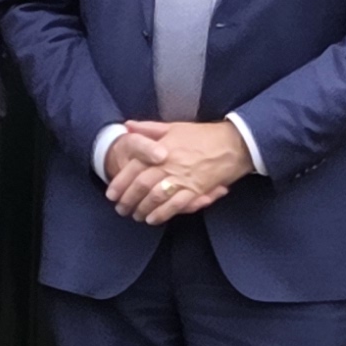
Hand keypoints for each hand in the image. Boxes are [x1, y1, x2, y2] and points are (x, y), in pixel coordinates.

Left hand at [104, 121, 249, 226]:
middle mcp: (170, 165)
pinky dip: (163, 214)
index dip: (120, 182)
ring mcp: (184, 179)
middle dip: (128, 199)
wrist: (233, 144)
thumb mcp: (174, 127)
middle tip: (120, 209)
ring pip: (157, 197)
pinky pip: (176, 205)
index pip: (135, 168)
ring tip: (135, 215)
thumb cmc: (203, 135)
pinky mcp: (197, 190)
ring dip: (143, 209)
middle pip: (142, 185)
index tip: (111, 194)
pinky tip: (154, 219)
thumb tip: (128, 126)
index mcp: (162, 149)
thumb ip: (149, 129)